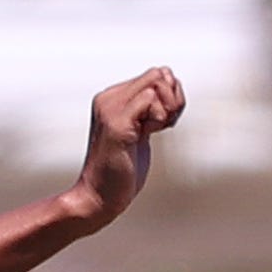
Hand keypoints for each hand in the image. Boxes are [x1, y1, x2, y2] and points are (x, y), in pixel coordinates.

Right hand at [62, 68, 184, 231]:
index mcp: (112, 98)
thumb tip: (169, 77)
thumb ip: (151, 110)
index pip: (155, 75)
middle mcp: (108, 98)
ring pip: (156, 84)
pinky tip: (152, 133)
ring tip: (158, 130)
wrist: (99, 197)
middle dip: (173, 99)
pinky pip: (150, 100)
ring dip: (168, 108)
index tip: (166, 120)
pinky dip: (161, 117)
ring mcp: (111, 109)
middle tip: (166, 125)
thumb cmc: (121, 170)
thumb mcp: (140, 133)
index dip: (171, 96)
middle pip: (158, 75)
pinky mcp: (117, 124)